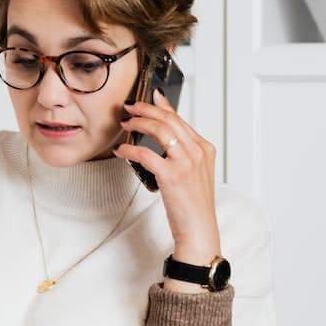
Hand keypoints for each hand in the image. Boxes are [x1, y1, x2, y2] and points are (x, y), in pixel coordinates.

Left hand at [113, 88, 221, 290]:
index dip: (161, 106)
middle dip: (146, 109)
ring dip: (138, 123)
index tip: (148, 97)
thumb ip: (182, 152)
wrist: (199, 229)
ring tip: (125, 123)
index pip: (180, 119)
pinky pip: (146, 154)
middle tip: (129, 107)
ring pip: (160, 130)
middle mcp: (198, 152)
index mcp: (205, 148)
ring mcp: (186, 163)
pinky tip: (121, 151)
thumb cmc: (193, 203)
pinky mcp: (172, 176)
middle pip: (169, 120)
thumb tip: (163, 135)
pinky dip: (130, 149)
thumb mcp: (194, 172)